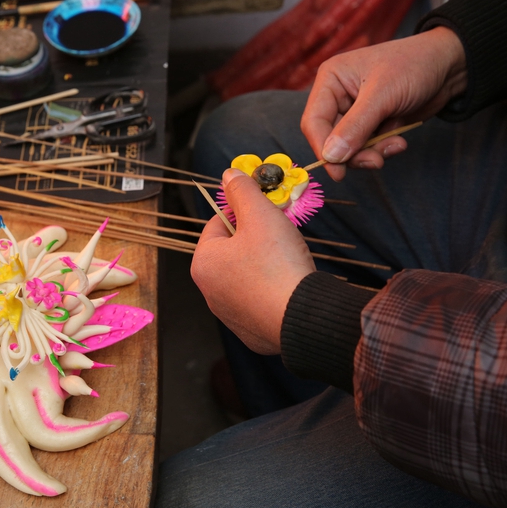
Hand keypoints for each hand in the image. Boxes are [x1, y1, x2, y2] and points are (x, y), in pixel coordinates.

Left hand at [191, 169, 315, 354]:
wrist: (303, 318)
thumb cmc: (278, 264)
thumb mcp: (260, 215)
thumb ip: (243, 191)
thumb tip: (229, 175)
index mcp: (203, 263)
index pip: (218, 223)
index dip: (244, 211)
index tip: (266, 210)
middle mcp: (209, 292)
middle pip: (232, 251)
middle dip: (256, 238)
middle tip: (281, 234)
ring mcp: (230, 315)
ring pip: (246, 276)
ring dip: (264, 264)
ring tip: (288, 261)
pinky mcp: (251, 332)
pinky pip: (260, 301)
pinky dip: (272, 291)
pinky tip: (288, 286)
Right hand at [300, 26, 466, 180]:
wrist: (449, 66)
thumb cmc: (413, 66)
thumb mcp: (383, 95)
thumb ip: (355, 127)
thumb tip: (330, 156)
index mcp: (330, 80)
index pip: (313, 122)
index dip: (323, 149)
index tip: (338, 173)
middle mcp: (337, 96)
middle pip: (330, 139)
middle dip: (353, 154)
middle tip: (377, 161)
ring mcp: (354, 112)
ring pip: (348, 147)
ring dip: (371, 153)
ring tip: (396, 145)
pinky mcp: (371, 123)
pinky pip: (366, 147)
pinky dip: (381, 150)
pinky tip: (399, 141)